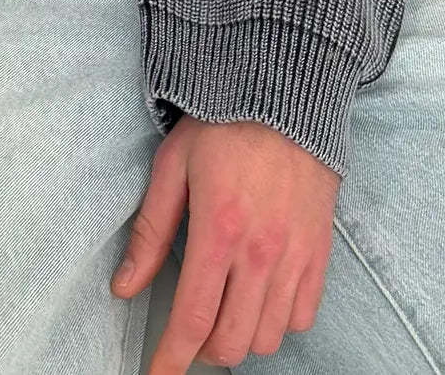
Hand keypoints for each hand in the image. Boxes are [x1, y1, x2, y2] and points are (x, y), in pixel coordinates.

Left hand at [111, 114, 340, 372]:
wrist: (285, 96)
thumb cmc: (220, 125)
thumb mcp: (171, 167)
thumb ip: (150, 232)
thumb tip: (124, 287)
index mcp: (218, 231)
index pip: (193, 319)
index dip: (171, 357)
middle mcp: (261, 253)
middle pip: (233, 342)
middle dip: (204, 350)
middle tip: (188, 329)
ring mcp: (296, 255)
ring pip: (268, 337)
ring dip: (240, 336)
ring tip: (222, 310)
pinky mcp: (320, 251)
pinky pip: (303, 316)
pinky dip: (278, 321)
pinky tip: (258, 297)